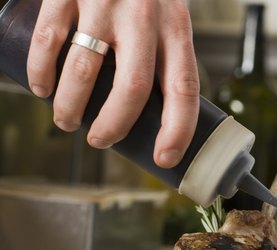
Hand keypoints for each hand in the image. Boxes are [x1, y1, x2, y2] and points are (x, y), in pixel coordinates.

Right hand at [27, 0, 199, 167]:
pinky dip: (42, 73)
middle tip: (102, 141)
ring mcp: (103, 4)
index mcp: (176, 28)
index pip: (184, 88)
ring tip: (67, 121)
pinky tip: (41, 88)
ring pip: (85, 71)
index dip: (177, 129)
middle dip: (115, 126)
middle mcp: (144, 17)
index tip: (165, 156)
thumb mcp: (169, 17)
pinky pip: (49, 40)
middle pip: (133, 88)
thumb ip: (166, 55)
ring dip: (72, 107)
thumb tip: (160, 112)